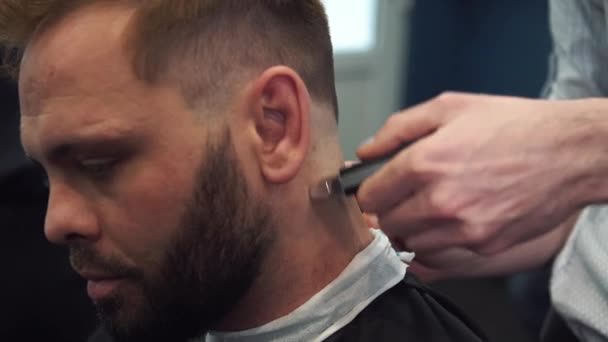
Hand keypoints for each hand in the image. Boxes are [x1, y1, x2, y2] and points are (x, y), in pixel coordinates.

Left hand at [357, 92, 594, 256]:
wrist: (569, 151)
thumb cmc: (512, 125)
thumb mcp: (449, 108)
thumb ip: (398, 128)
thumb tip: (365, 151)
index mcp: (424, 162)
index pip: (369, 195)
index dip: (368, 191)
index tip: (376, 189)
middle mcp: (439, 200)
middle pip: (385, 222)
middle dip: (388, 209)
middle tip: (402, 196)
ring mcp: (462, 228)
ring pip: (410, 242)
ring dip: (410, 228)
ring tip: (428, 206)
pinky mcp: (483, 245)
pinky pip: (440, 253)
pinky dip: (437, 240)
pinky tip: (452, 218)